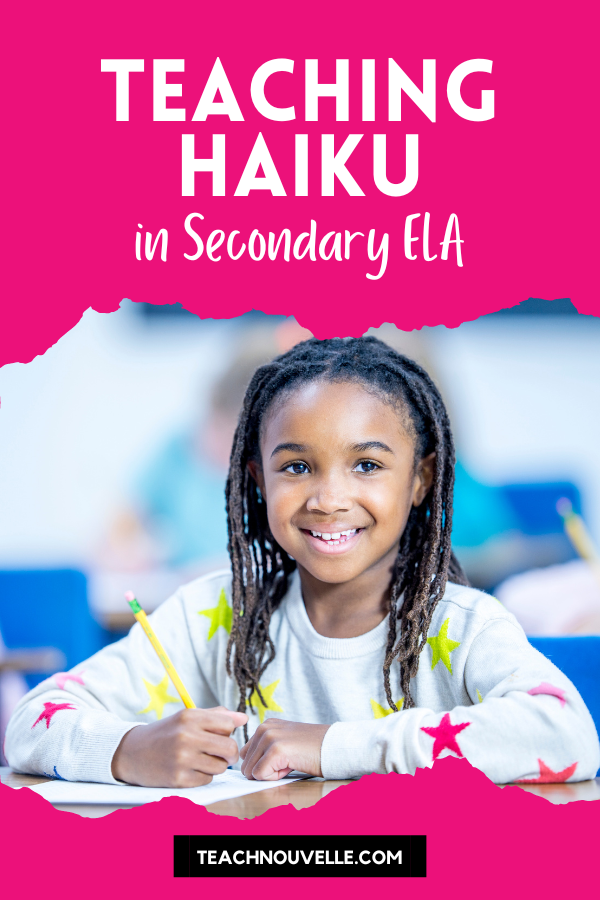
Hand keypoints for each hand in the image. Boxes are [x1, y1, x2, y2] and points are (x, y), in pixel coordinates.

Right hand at [111, 706, 247, 786]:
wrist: (132, 752)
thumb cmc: (166, 733)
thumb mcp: (186, 717)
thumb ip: (216, 716)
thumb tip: (244, 718)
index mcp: (189, 717)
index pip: (227, 723)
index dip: (228, 730)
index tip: (220, 734)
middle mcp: (186, 736)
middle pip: (230, 747)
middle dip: (229, 752)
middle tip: (221, 752)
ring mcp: (182, 759)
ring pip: (221, 766)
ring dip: (217, 765)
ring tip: (202, 759)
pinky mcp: (179, 779)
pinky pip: (207, 779)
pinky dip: (203, 775)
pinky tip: (190, 769)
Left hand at [240, 718, 329, 780]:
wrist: (333, 747)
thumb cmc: (311, 749)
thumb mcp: (284, 741)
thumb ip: (265, 749)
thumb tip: (246, 769)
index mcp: (265, 725)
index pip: (246, 755)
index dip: (262, 764)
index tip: (282, 758)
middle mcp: (264, 728)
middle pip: (246, 764)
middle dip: (264, 770)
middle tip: (287, 762)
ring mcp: (269, 738)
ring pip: (251, 771)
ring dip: (270, 774)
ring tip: (289, 762)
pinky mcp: (275, 750)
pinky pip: (260, 775)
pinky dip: (275, 778)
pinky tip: (291, 765)